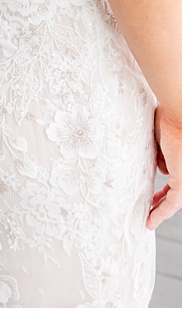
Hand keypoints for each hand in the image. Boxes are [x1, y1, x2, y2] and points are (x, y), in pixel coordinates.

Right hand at [149, 108, 181, 228]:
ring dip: (159, 211)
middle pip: (176, 194)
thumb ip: (162, 157)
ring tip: (148, 219)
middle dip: (162, 203)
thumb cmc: (170, 119)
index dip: (164, 192)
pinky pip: (172, 203)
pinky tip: (150, 220)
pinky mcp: (184, 182)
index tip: (153, 198)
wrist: (179, 114)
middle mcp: (187, 173)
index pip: (176, 182)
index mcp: (183, 164)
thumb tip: (161, 169)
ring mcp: (188, 178)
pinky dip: (160, 213)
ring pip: (174, 200)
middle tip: (149, 209)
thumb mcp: (162, 141)